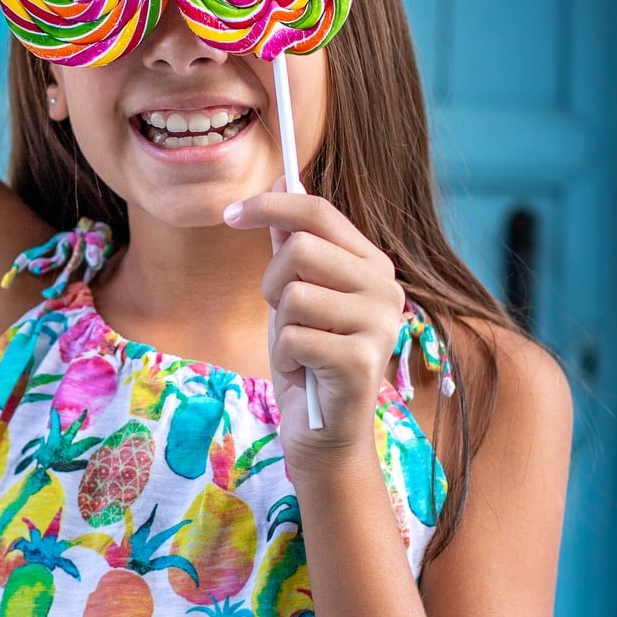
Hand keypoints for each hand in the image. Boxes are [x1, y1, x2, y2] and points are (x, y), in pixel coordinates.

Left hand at [224, 179, 406, 458]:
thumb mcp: (296, 296)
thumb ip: (293, 246)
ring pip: (293, 295)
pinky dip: (287, 358)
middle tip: (284, 317)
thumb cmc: (309, 361)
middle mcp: (385, 289)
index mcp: (372, 266)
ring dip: (281, 327)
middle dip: (271, 284)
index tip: (230, 213)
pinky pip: (293, 337)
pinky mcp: (363, 360)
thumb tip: (282, 181)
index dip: (272, 204)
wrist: (324, 434)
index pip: (319, 212)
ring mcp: (380, 324)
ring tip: (301, 349)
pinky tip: (306, 373)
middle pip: (299, 249)